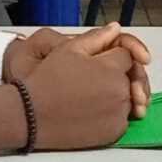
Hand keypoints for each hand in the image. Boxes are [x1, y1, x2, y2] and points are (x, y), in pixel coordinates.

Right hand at [17, 29, 144, 147]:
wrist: (31, 115)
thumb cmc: (46, 81)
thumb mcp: (67, 49)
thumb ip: (96, 37)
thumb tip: (115, 29)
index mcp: (111, 69)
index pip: (127, 57)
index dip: (112, 57)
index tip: (96, 63)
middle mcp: (120, 92)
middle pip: (130, 79)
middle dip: (116, 76)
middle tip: (92, 81)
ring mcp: (118, 115)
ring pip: (127, 99)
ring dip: (115, 96)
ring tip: (89, 96)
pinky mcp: (114, 133)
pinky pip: (121, 120)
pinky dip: (112, 115)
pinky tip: (91, 111)